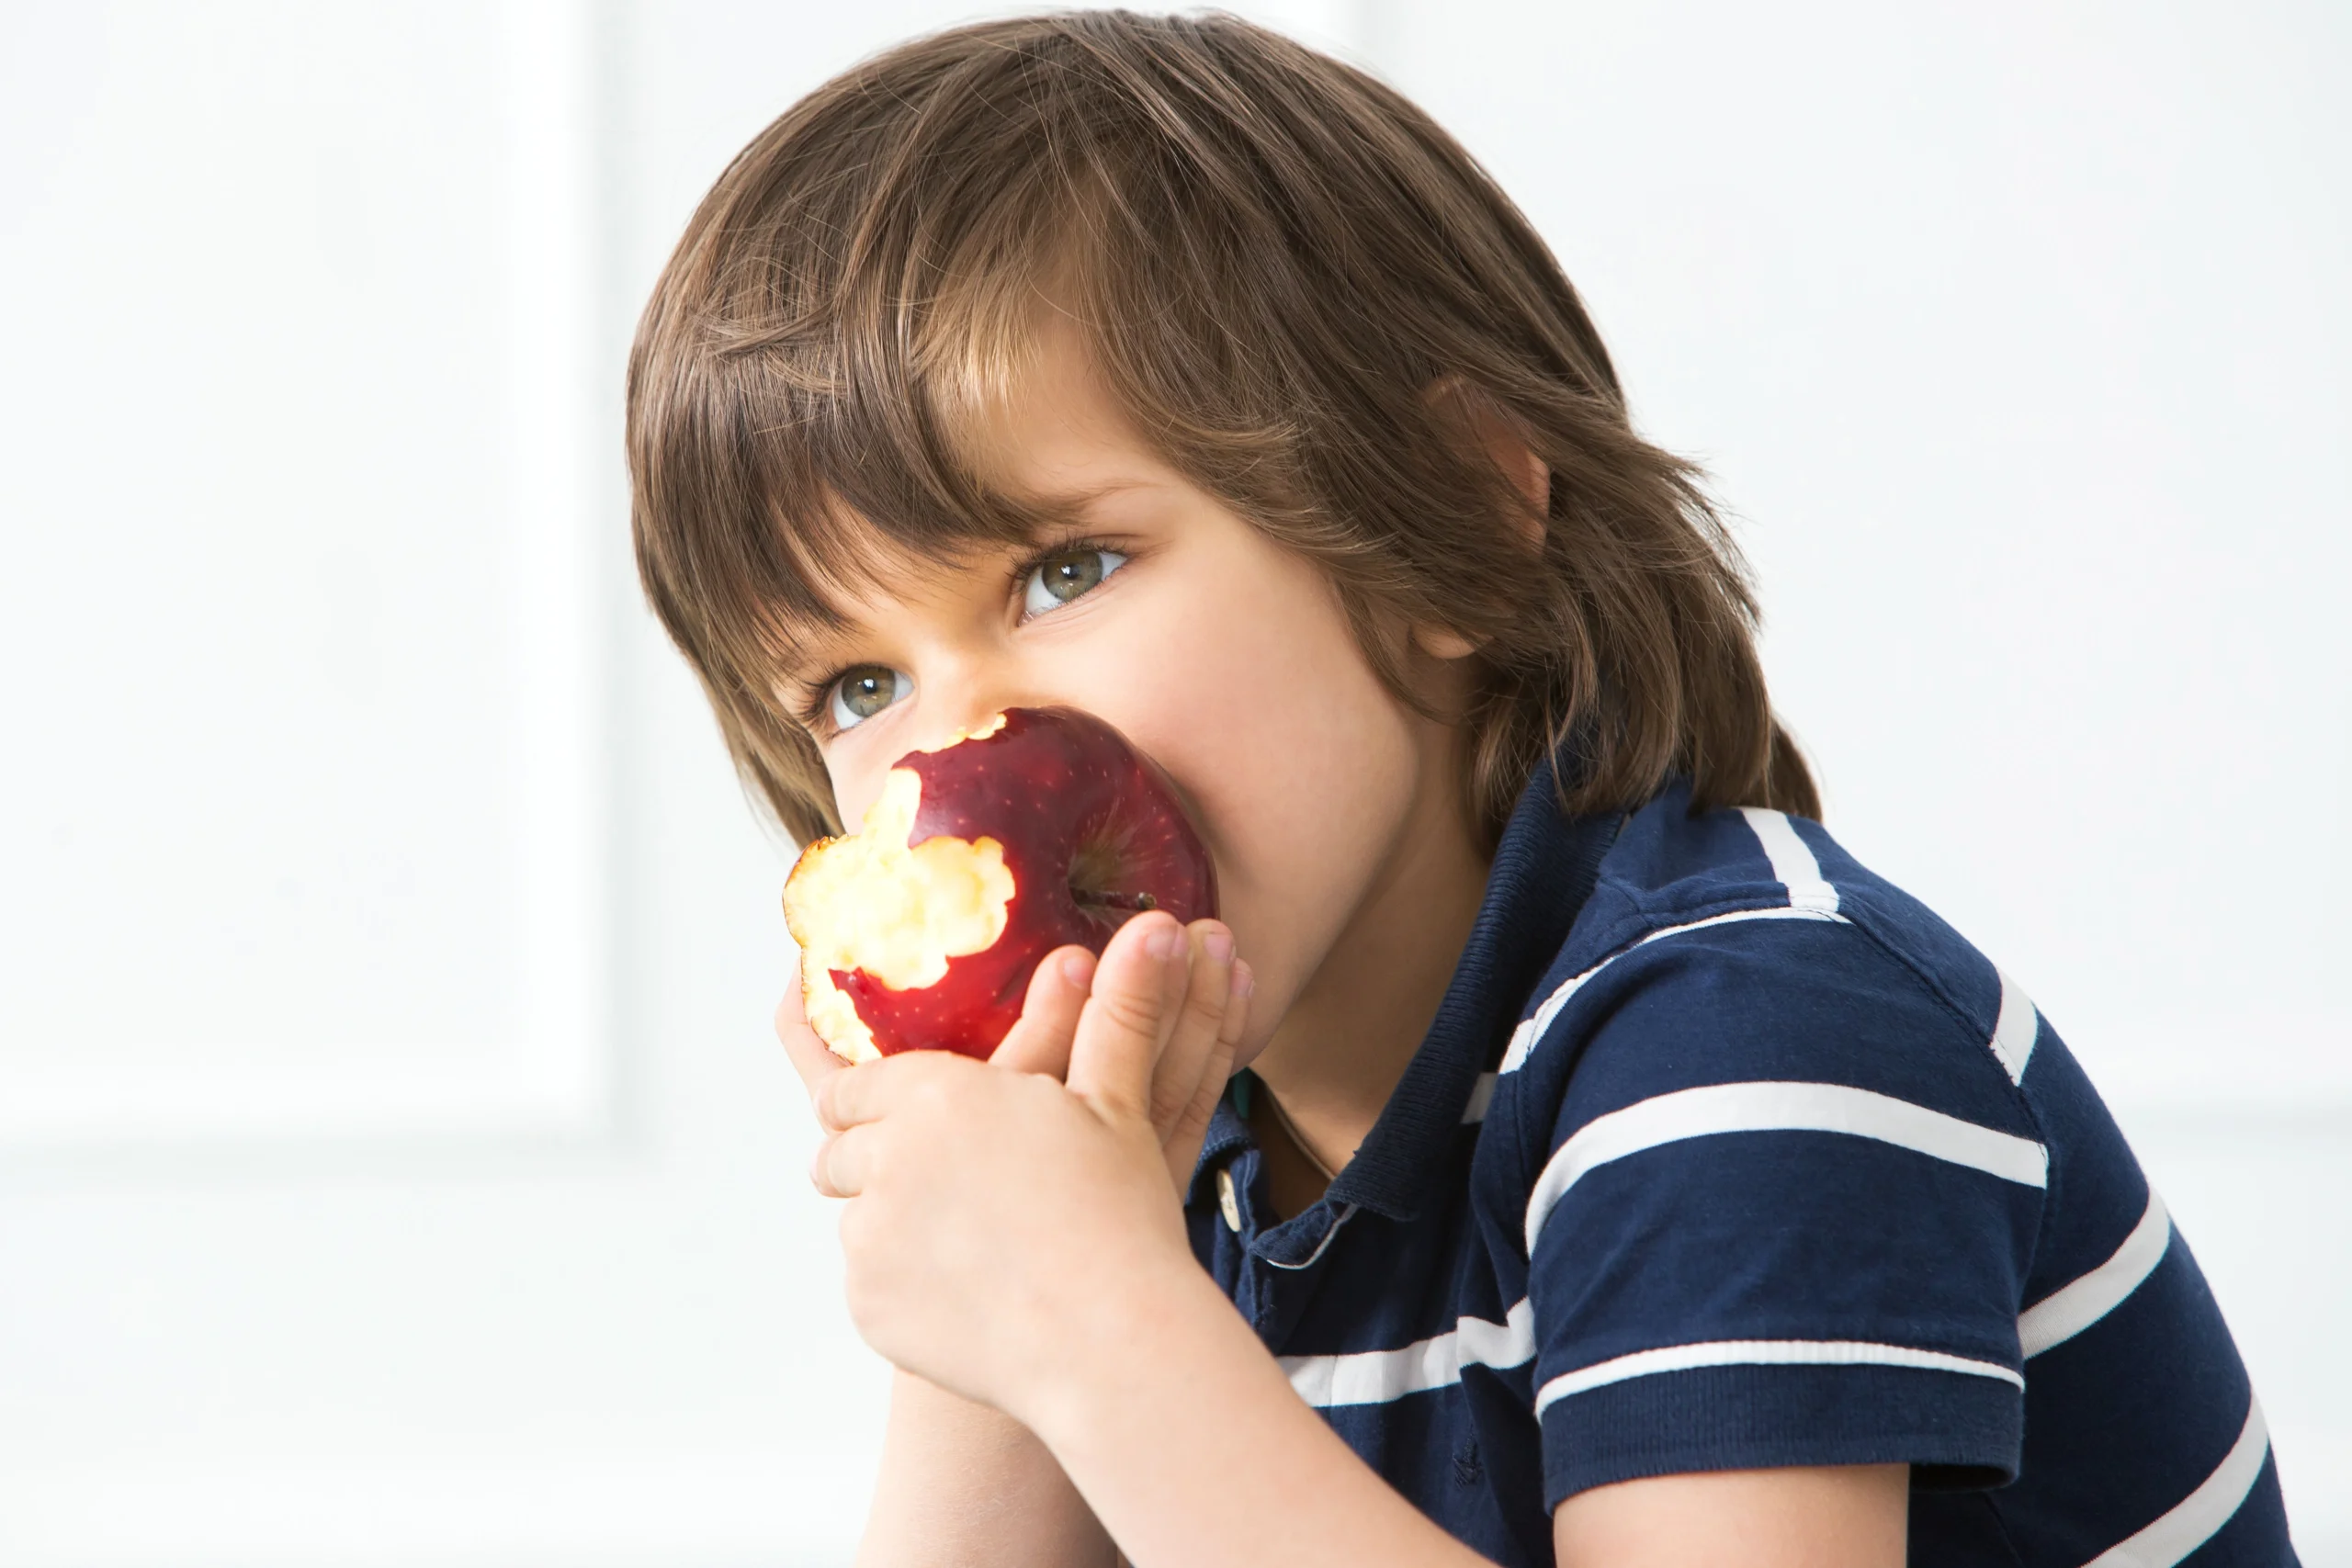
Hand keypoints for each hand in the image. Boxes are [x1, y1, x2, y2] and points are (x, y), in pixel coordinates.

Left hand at [804, 910, 1248, 1425]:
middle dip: (869, 1160)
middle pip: (836, 1153)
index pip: (851, 1087)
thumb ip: (1118, 1012)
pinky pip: (869, 1285)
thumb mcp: (1114, 1104)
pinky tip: (962, 1290)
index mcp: (931, 1095)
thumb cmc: (1116, 1215)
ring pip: (853, 1221)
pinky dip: (901, 1286)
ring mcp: (868, 1238)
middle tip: (928, 1180)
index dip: (870, 1100)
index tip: (894, 1114)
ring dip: (888, 1223)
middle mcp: (883, 1159)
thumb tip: (1160, 927)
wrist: (1109, 1341)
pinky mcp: (869, 1307)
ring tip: (958, 1240)